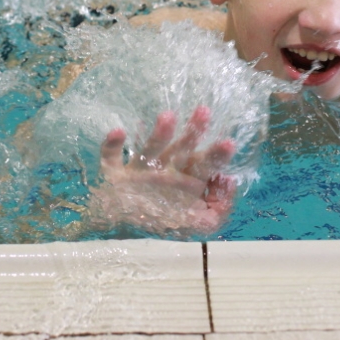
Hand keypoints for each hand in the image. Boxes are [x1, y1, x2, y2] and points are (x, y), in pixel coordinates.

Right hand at [90, 105, 236, 236]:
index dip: (216, 155)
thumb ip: (219, 209)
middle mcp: (164, 170)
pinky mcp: (113, 174)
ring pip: (149, 149)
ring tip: (168, 116)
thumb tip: (228, 181)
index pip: (204, 164)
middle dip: (193, 131)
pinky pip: (111, 157)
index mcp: (185, 179)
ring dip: (158, 134)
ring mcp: (138, 171)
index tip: (229, 143)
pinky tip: (119, 132)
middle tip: (204, 111)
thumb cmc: (163, 218)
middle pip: (181, 149)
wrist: (119, 227)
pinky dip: (112, 144)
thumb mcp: (198, 224)